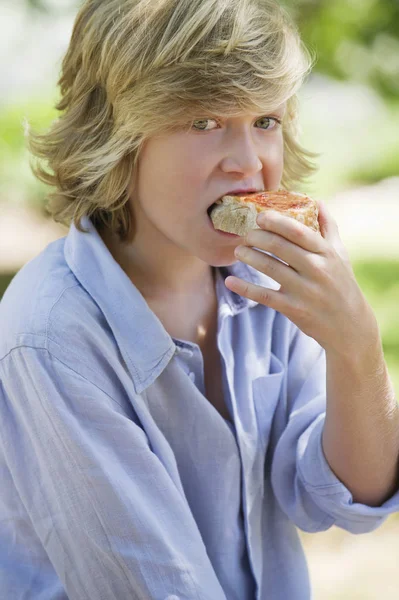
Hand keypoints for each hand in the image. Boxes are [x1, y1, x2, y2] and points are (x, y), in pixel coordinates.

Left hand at [225, 201, 378, 356]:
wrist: (349, 326)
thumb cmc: (342, 285)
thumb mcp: (340, 255)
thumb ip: (328, 227)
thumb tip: (317, 201)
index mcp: (326, 253)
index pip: (298, 231)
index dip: (276, 221)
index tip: (260, 216)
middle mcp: (316, 270)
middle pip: (280, 247)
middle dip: (258, 237)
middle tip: (245, 234)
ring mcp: (304, 290)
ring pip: (270, 268)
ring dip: (250, 256)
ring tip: (238, 251)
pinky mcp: (293, 309)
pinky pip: (264, 296)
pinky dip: (245, 288)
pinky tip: (230, 281)